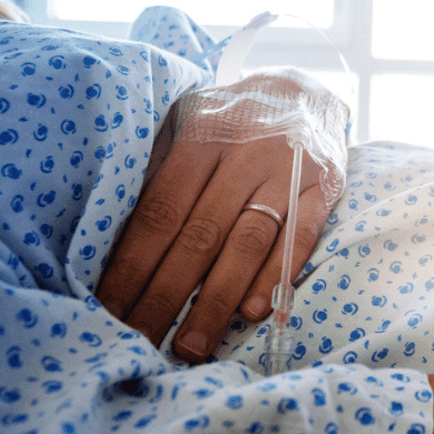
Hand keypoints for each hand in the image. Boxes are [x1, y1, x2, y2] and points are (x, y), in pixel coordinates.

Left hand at [97, 134, 333, 362]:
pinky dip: (276, 276)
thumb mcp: (188, 124)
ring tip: (191, 345)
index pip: (159, 213)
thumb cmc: (232, 121)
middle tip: (139, 342)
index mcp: (200, 138)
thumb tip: (113, 242)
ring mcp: (288, 171)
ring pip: (247, 243)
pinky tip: (253, 312)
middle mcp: (244, 153)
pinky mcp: (325, 187)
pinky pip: (300, 237)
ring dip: (217, 300)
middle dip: (165, 295)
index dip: (132, 266)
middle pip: (199, 235)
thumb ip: (161, 172)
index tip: (108, 310)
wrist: (306, 88)